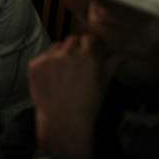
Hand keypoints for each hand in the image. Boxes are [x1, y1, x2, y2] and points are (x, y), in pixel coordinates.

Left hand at [30, 34, 116, 158]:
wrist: (63, 120)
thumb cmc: (87, 103)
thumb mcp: (103, 83)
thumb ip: (112, 64)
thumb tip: (123, 54)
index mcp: (88, 57)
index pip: (89, 38)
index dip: (90, 44)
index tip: (90, 50)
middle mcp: (68, 54)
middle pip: (72, 40)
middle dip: (76, 48)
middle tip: (77, 63)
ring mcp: (49, 58)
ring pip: (57, 46)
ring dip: (61, 53)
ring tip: (64, 72)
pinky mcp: (35, 64)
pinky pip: (43, 56)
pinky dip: (48, 63)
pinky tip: (53, 77)